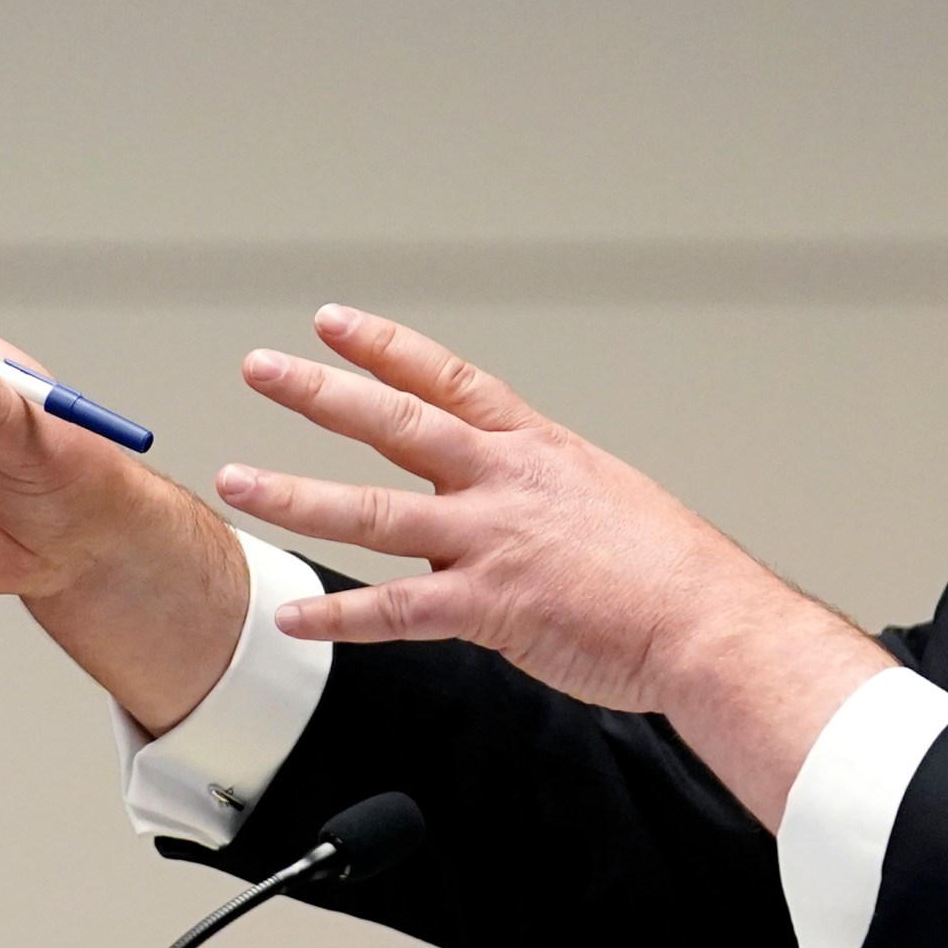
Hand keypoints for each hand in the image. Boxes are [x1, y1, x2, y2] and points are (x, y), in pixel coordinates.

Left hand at [215, 305, 893, 823]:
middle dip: (319, 392)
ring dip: (297, 494)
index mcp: (536, 450)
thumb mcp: (607, 503)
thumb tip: (500, 517)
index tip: (330, 323)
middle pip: (395, 424)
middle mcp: (507, 483)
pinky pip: (398, 612)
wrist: (711, 624)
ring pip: (375, 512)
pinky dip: (341, 617)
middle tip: (259, 367)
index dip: (383, 347)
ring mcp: (494, 543)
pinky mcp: (492, 608)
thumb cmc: (673, 574)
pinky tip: (294, 620)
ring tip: (237, 480)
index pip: (447, 379)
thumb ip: (538, 501)